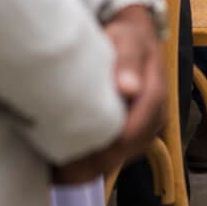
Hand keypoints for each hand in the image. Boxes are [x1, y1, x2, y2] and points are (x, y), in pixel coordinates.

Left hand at [50, 6, 164, 183]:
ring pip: (112, 163)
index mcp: (155, 99)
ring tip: (51, 165)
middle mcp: (151, 121)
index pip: (132, 134)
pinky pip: (107, 161)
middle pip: (120, 155)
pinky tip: (59, 163)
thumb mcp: (128, 41)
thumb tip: (129, 88)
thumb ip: (129, 61)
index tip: (70, 148)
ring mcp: (140, 133)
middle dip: (88, 162)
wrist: (132, 39)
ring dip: (84, 167)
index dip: (103, 146)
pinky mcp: (126, 139)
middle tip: (52, 162)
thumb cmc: (127, 38)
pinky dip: (84, 164)